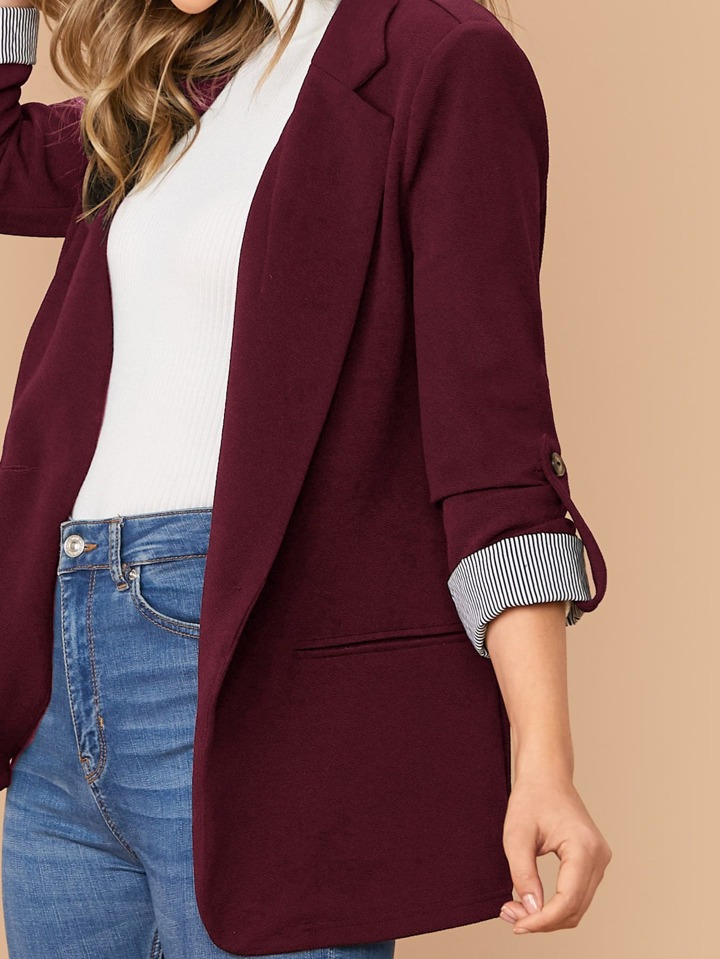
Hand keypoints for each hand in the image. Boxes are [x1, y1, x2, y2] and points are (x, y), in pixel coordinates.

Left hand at [498, 774, 611, 933]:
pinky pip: (577, 895)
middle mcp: (599, 857)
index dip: (542, 920)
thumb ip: (523, 873)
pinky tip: (532, 902)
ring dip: (548, 916)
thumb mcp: (516, 835)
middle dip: (542, 920)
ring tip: (516, 910)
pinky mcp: (593, 863)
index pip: (568, 900)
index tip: (517, 924)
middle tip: (509, 916)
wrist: (546, 775)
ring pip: (577, 906)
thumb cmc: (531, 797)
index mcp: (584, 847)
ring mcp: (600, 860)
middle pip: (575, 908)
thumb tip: (531, 909)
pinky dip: (556, 905)